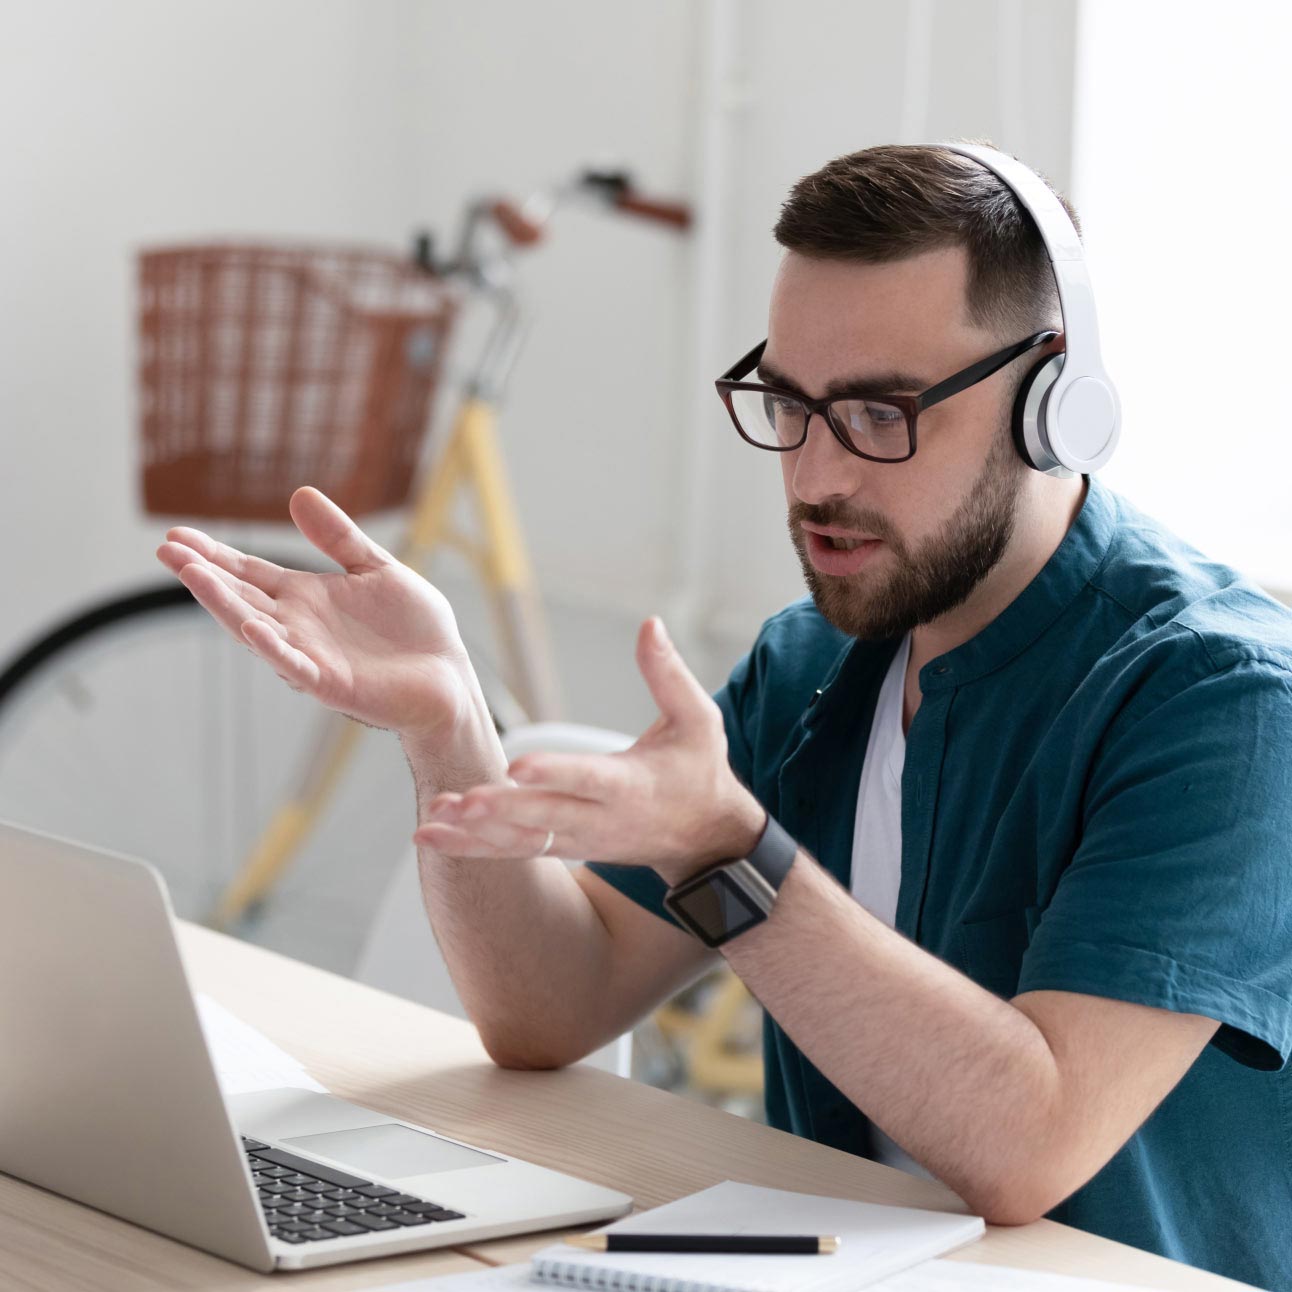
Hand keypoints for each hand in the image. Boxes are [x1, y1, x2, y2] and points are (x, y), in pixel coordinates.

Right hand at [155, 486, 481, 742]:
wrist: (449, 677)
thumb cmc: (415, 629)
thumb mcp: (376, 569)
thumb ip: (339, 538)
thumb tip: (300, 493)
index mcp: (307, 598)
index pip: (249, 573)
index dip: (214, 555)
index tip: (176, 536)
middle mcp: (298, 627)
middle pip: (241, 597)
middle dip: (204, 575)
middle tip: (167, 550)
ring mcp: (311, 656)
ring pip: (257, 629)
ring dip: (224, 605)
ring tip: (192, 576)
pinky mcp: (332, 683)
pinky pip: (295, 665)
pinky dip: (273, 647)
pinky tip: (250, 627)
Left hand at [413, 616, 766, 884]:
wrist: (705, 839)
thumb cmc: (699, 770)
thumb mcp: (699, 721)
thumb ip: (668, 674)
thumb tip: (649, 623)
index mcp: (631, 784)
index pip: (588, 778)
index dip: (554, 772)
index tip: (517, 765)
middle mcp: (601, 818)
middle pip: (546, 817)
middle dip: (503, 810)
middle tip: (463, 799)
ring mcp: (580, 840)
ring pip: (523, 841)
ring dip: (476, 833)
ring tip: (432, 819)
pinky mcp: (564, 848)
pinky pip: (514, 851)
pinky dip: (471, 846)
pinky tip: (430, 833)